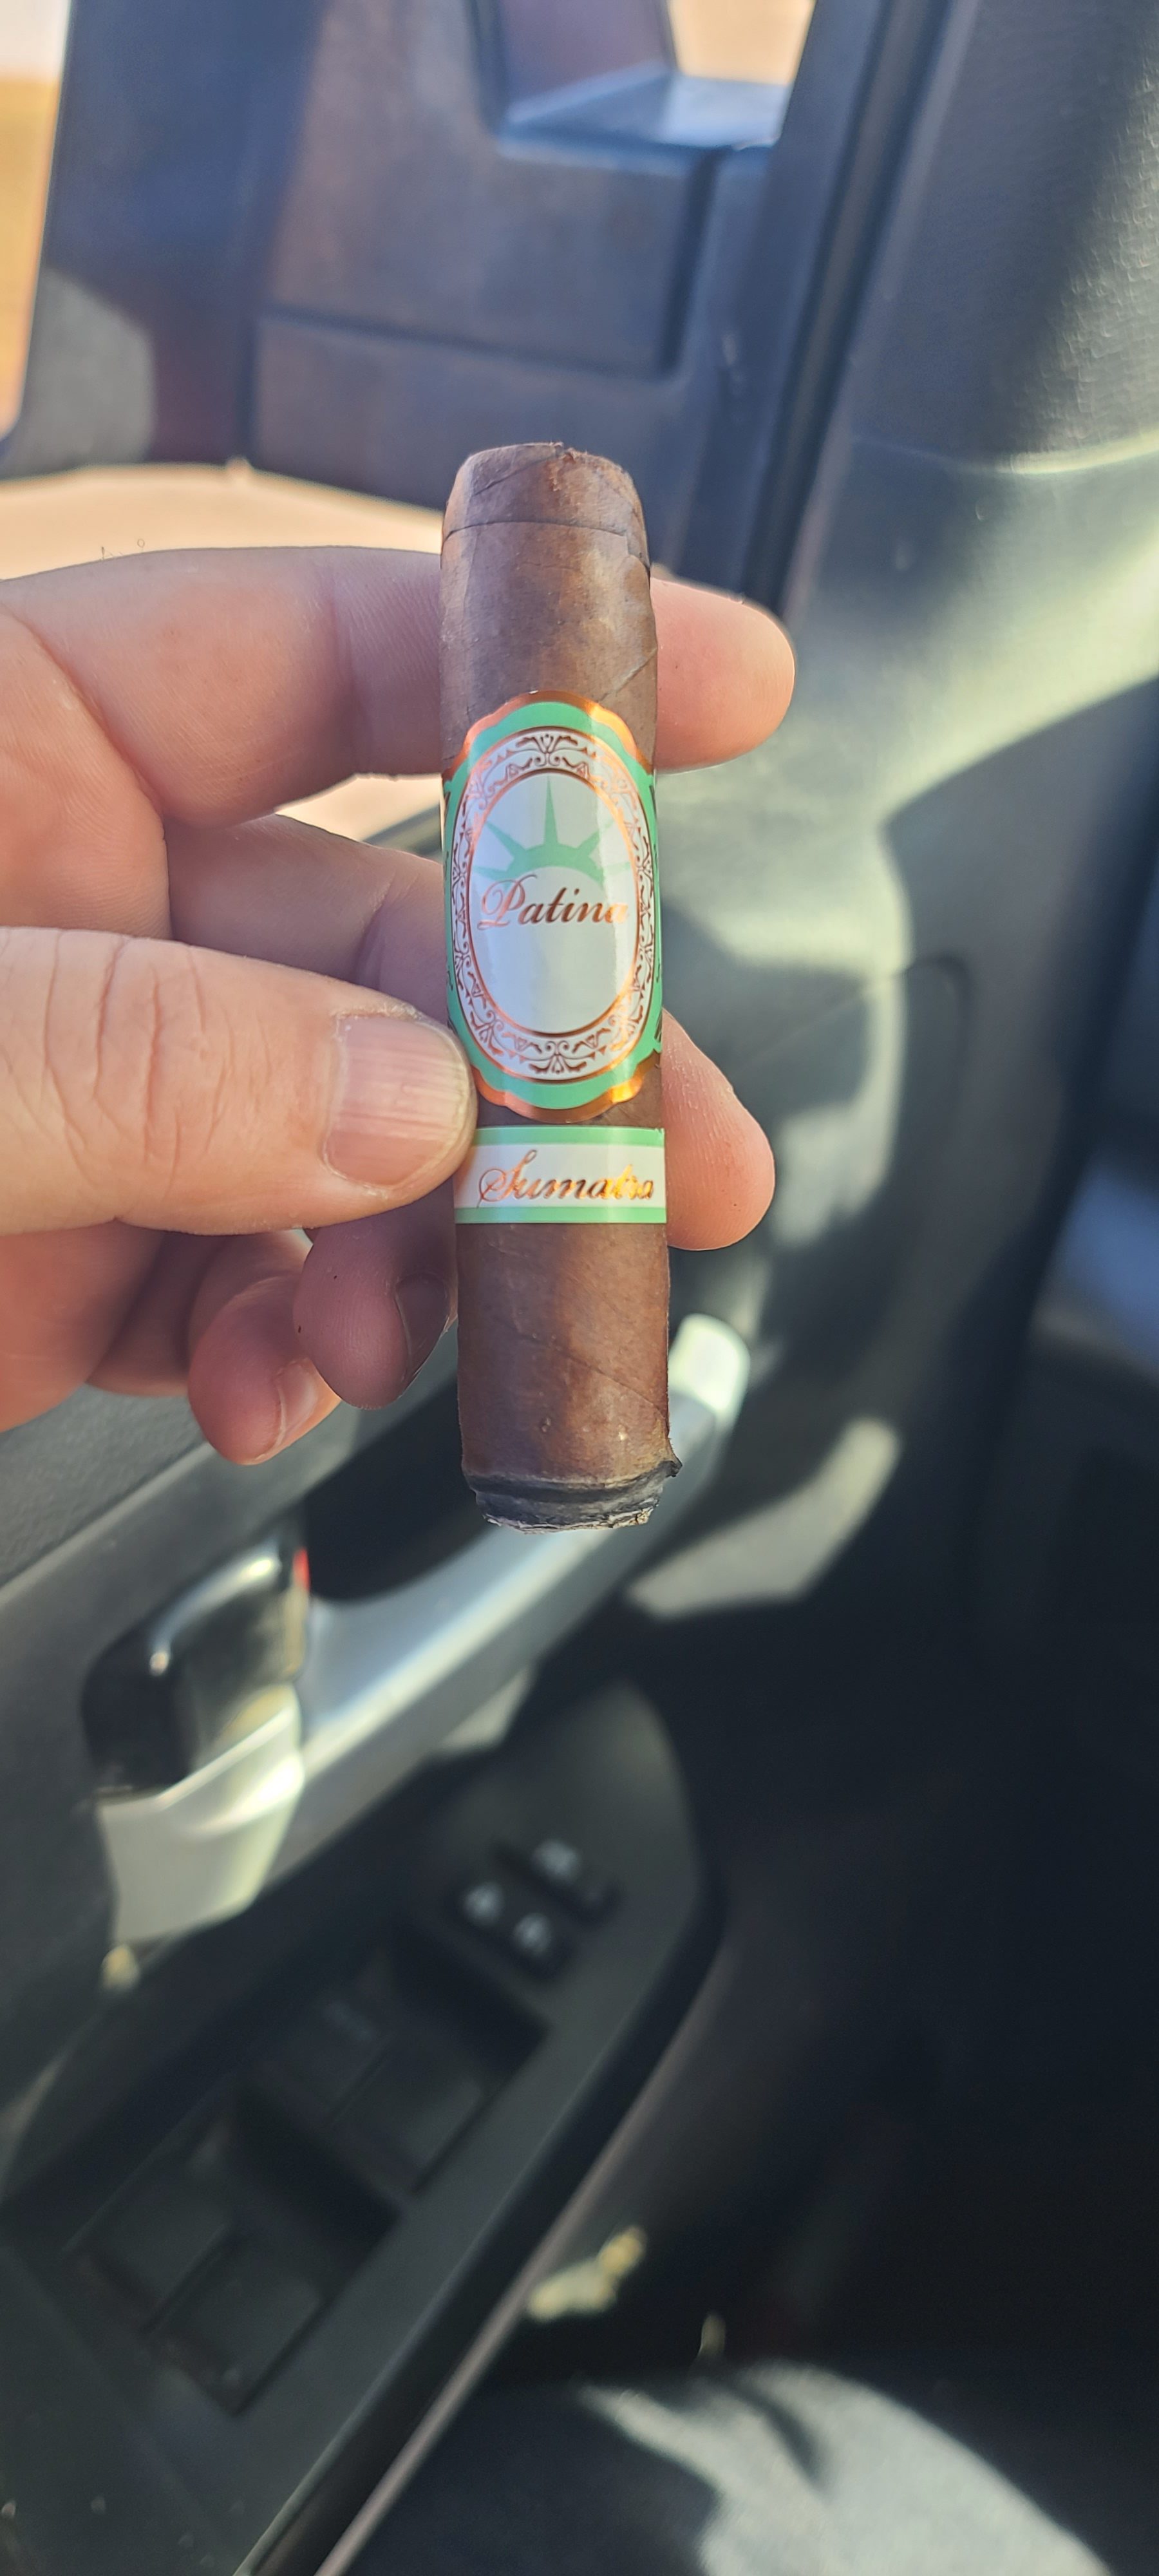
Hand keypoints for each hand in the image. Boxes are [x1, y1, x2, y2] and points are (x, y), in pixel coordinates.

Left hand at [0, 547, 791, 1460]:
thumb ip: (143, 1057)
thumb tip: (407, 1102)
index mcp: (20, 749)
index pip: (314, 654)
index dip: (529, 675)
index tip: (734, 687)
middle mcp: (85, 904)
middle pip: (389, 943)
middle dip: (536, 1069)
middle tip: (670, 1163)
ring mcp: (93, 1088)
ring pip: (350, 1137)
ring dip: (413, 1252)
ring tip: (385, 1341)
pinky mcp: (76, 1256)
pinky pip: (247, 1289)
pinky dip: (290, 1353)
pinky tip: (264, 1393)